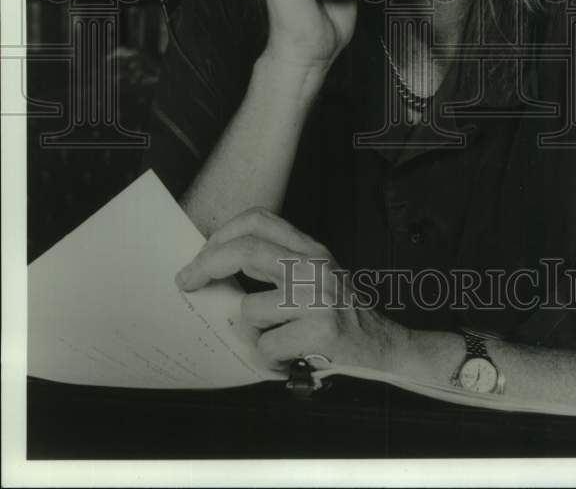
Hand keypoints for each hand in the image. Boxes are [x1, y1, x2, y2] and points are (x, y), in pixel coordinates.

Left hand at [175, 206, 408, 373]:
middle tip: (187, 281)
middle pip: (245, 250)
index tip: (202, 255)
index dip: (223, 234)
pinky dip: (271, 358)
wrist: (383, 347)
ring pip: (250, 309)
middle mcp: (314, 267)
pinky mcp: (319, 332)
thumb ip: (278, 265)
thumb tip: (219, 265)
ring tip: (276, 338)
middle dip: (206, 265)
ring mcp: (317, 298)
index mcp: (311, 250)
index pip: (259, 220)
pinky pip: (266, 346)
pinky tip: (291, 356)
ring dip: (253, 333)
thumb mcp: (316, 276)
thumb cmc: (342, 315)